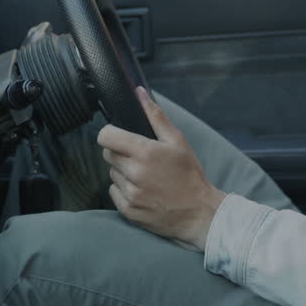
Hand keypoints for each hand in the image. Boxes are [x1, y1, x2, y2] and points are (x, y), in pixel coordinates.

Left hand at [97, 87, 225, 250]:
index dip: (111, 134)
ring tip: (145, 177)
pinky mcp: (128, 210)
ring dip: (123, 173)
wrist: (199, 212)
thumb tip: (139, 93)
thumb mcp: (178, 141)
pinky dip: (124, 190)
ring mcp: (130, 193)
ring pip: (112, 174)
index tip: (120, 137)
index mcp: (145, 152)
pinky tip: (143, 191)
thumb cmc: (189, 174)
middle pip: (108, 155)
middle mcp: (134, 173)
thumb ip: (156, 116)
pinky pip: (114, 193)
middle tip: (140, 158)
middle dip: (120, 153)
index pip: (106, 136)